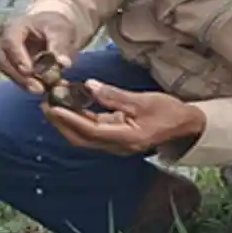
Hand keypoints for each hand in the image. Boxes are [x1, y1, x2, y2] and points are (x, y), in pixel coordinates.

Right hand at [0, 11, 76, 92]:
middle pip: (4, 60)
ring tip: (44, 89)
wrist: (53, 31)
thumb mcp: (61, 31)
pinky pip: (14, 78)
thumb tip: (63, 63)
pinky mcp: (9, 66)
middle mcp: (2, 40)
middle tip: (39, 88)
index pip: (9, 42)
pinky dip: (28, 85)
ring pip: (7, 72)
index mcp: (13, 26)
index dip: (18, 58)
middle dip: (21, 77)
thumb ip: (61, 45)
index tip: (31, 71)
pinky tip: (43, 88)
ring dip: (24, 83)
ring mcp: (3, 54)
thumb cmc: (54, 26)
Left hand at [42, 80, 205, 155]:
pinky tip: (71, 106)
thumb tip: (88, 86)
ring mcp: (116, 145)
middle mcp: (117, 146)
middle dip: (60, 122)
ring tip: (53, 103)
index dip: (69, 118)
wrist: (186, 126)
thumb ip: (114, 95)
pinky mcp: (116, 139)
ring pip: (84, 137)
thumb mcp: (143, 100)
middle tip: (45, 102)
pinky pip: (91, 132)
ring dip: (67, 122)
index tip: (52, 106)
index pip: (90, 130)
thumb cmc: (168, 112)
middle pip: (81, 138)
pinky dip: (79, 120)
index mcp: (126, 138)